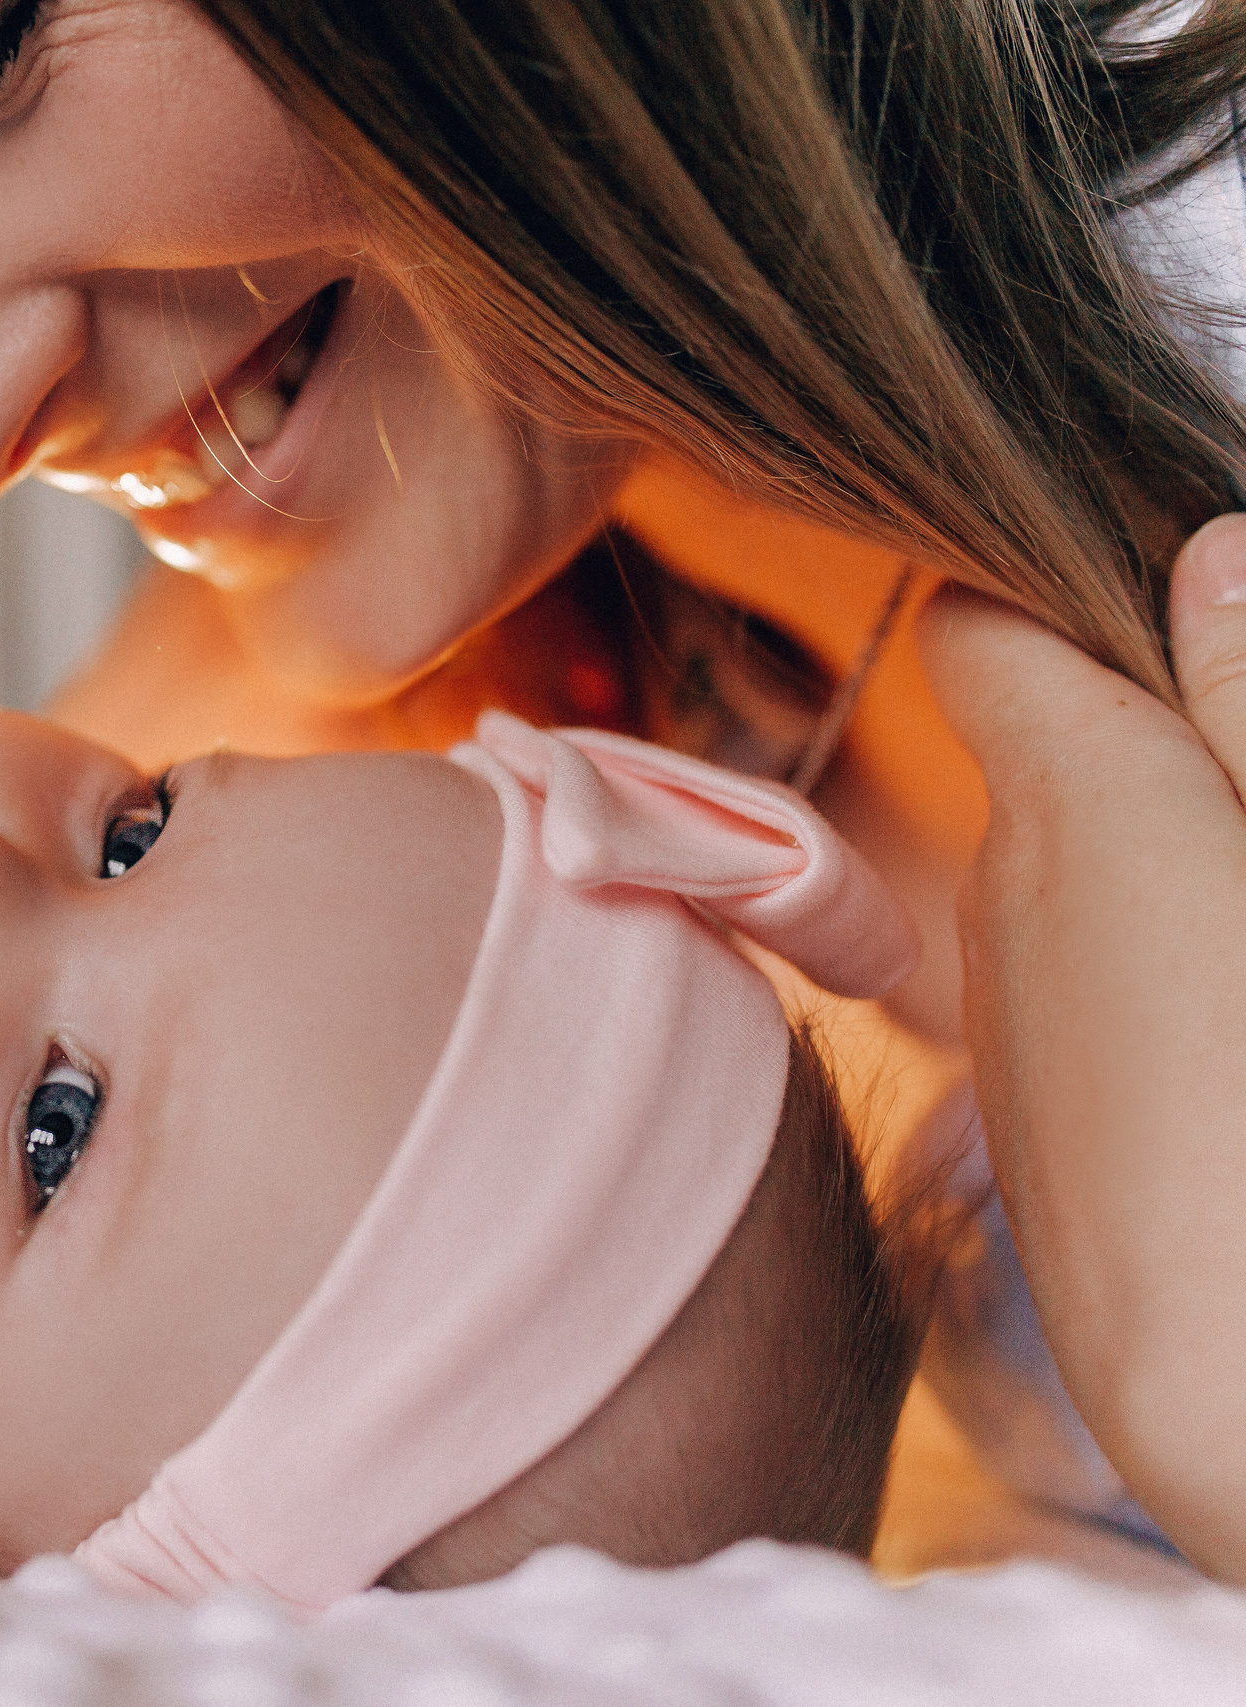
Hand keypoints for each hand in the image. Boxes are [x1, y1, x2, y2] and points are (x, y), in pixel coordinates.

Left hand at [919, 513, 1245, 1580]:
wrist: (1239, 1393)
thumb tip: (1210, 553)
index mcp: (1081, 799)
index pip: (983, 631)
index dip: (1052, 603)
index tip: (1158, 613)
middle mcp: (1006, 898)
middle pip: (1050, 767)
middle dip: (1157, 754)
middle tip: (1244, 792)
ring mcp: (1012, 1028)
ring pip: (1074, 897)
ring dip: (1171, 882)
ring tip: (1240, 935)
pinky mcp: (1041, 1137)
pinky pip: (1086, 1013)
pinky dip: (1159, 994)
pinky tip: (1232, 1060)